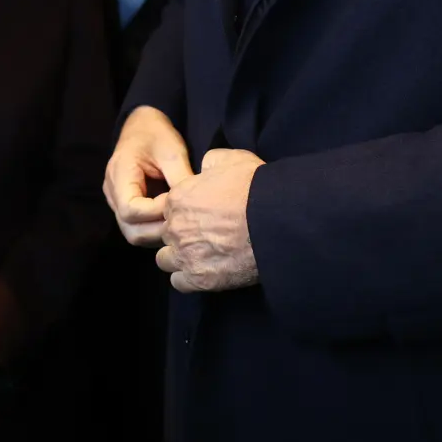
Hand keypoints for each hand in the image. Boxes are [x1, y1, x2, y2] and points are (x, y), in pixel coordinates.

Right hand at [104, 107, 194, 246]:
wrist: (142, 126)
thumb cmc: (156, 135)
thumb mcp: (172, 151)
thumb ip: (180, 178)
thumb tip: (195, 205)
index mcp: (118, 175)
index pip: (131, 210)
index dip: (156, 212)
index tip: (178, 201)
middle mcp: (112, 194)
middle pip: (131, 229)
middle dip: (159, 230)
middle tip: (185, 221)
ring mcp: (117, 203)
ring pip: (134, 233)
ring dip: (158, 234)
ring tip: (181, 224)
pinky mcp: (127, 207)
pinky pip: (139, 228)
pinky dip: (156, 230)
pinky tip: (174, 222)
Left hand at [156, 148, 264, 292]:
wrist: (276, 219)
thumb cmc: (254, 187)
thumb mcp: (230, 159)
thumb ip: (209, 163)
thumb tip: (204, 169)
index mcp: (177, 198)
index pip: (168, 209)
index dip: (183, 213)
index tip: (200, 216)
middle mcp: (175, 227)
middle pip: (166, 234)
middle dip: (181, 235)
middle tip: (205, 236)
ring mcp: (185, 254)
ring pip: (165, 260)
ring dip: (179, 258)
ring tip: (201, 256)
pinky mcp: (199, 279)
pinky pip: (179, 283)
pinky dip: (189, 279)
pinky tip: (204, 271)